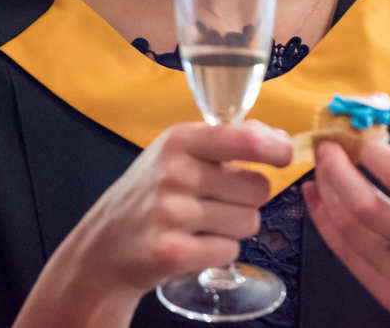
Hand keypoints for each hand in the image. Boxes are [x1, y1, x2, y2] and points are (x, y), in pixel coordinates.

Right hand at [15, 121, 291, 327]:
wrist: (106, 244)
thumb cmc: (152, 192)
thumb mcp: (178, 152)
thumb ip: (225, 140)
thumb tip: (276, 136)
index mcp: (180, 140)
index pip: (245, 138)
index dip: (276, 148)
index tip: (283, 154)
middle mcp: (175, 171)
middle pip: (258, 188)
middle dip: (247, 198)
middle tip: (217, 201)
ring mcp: (172, 212)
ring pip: (249, 222)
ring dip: (234, 227)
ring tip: (200, 224)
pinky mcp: (173, 251)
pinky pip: (229, 251)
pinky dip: (218, 252)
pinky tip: (192, 244)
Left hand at [303, 141, 389, 327]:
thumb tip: (378, 152)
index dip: (371, 152)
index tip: (357, 138)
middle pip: (364, 203)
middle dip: (336, 168)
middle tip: (327, 148)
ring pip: (348, 228)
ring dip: (325, 192)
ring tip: (319, 170)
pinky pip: (346, 254)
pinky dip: (324, 222)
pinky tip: (317, 200)